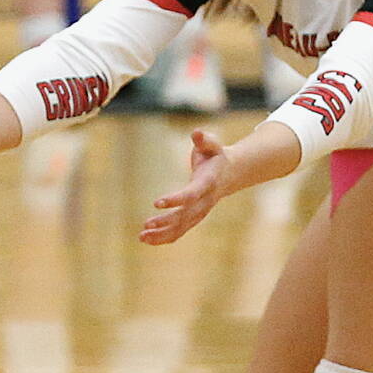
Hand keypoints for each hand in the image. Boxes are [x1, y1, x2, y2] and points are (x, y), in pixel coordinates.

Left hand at [141, 128, 235, 243]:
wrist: (230, 173)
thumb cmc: (215, 155)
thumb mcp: (212, 144)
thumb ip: (204, 140)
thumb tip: (196, 132)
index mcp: (208, 183)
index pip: (191, 194)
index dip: (175, 199)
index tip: (156, 203)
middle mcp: (205, 201)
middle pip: (185, 215)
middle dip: (166, 222)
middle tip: (146, 224)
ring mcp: (200, 212)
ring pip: (182, 228)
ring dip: (162, 234)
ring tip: (142, 237)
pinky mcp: (194, 217)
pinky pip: (180, 231)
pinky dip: (164, 237)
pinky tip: (147, 239)